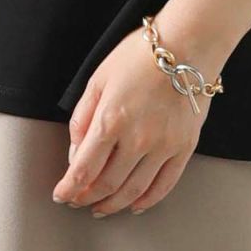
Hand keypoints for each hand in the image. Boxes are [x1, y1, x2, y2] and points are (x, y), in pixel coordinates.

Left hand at [51, 21, 226, 216]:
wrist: (188, 42)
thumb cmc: (143, 54)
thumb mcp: (100, 77)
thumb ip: (83, 116)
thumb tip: (76, 150)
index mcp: (111, 120)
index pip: (83, 169)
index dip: (68, 188)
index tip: (62, 194)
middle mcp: (137, 139)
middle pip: (106, 185)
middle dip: (87, 198)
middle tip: (79, 201)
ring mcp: (163, 146)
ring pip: (133, 191)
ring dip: (113, 205)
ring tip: (102, 207)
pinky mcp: (184, 147)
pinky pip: (164, 185)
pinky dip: (148, 201)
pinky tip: (136, 204)